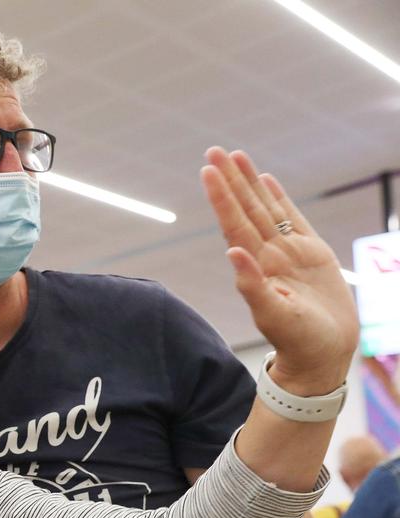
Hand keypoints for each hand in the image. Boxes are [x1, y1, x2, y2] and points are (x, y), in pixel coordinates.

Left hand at [202, 147, 358, 394]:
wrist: (323, 356)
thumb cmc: (298, 342)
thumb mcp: (273, 315)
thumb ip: (252, 285)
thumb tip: (232, 252)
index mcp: (255, 266)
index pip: (234, 223)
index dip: (221, 197)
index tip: (207, 171)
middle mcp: (267, 254)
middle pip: (245, 208)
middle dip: (230, 180)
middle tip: (213, 150)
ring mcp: (288, 252)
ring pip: (265, 209)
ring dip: (250, 183)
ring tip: (236, 156)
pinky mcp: (311, 254)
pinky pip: (292, 220)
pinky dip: (279, 199)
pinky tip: (267, 181)